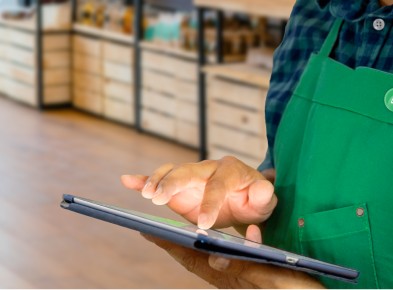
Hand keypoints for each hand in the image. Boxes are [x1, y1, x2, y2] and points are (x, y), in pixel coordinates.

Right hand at [122, 157, 276, 229]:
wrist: (246, 197)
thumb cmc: (254, 199)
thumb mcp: (265, 200)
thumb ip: (264, 195)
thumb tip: (261, 189)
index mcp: (230, 170)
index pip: (218, 185)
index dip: (211, 203)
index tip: (204, 223)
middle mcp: (208, 169)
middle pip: (188, 172)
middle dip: (173, 184)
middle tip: (160, 199)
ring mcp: (191, 176)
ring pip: (172, 172)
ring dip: (158, 181)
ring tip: (148, 196)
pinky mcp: (178, 186)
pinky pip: (160, 178)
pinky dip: (143, 179)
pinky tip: (127, 180)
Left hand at [141, 225, 324, 289]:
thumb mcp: (274, 279)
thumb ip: (246, 267)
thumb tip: (214, 255)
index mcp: (234, 280)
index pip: (194, 259)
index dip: (170, 244)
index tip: (148, 231)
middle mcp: (233, 280)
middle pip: (196, 260)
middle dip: (174, 244)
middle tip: (152, 229)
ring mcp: (242, 281)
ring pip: (209, 261)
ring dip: (190, 247)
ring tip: (173, 234)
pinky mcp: (253, 280)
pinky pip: (226, 262)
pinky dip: (213, 250)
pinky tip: (214, 243)